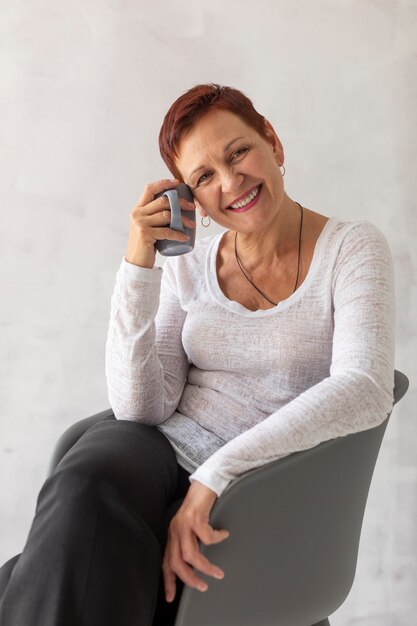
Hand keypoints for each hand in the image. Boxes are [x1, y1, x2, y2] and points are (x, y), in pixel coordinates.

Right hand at [125, 179, 195, 267]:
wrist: (136, 262)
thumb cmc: (146, 244)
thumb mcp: (147, 226)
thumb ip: (154, 216)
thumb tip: (174, 206)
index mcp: (138, 209)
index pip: (149, 189)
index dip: (163, 183)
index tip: (177, 183)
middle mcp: (137, 214)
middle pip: (163, 201)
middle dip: (180, 203)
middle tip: (192, 207)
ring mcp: (140, 223)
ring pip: (167, 215)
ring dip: (182, 219)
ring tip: (192, 225)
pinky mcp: (145, 234)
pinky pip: (166, 231)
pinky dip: (178, 234)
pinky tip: (185, 236)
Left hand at [162, 481, 229, 601]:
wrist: (206, 482)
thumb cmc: (201, 505)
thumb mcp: (192, 527)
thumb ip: (191, 542)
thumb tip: (196, 564)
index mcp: (173, 534)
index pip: (166, 562)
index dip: (168, 581)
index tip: (171, 597)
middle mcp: (175, 530)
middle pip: (177, 563)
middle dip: (190, 579)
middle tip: (203, 586)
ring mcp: (183, 523)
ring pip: (190, 554)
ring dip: (205, 567)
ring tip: (217, 571)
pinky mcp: (195, 516)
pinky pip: (206, 537)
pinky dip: (217, 539)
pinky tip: (223, 535)